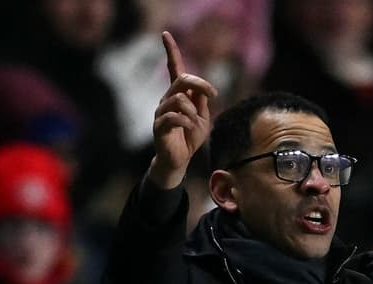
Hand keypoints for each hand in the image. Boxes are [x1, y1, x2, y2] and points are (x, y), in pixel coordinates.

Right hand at [149, 31, 217, 188]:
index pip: (174, 69)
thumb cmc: (190, 138)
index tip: (165, 34)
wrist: (179, 160)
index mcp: (178, 94)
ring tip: (196, 123)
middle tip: (213, 95)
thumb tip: (203, 89)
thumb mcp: (203, 118)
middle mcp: (167, 99)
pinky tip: (190, 129)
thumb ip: (202, 102)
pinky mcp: (159, 126)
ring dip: (194, 111)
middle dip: (200, 84)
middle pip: (182, 79)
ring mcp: (161, 111)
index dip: (170, 51)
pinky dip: (187, 122)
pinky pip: (174, 116)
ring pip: (179, 99)